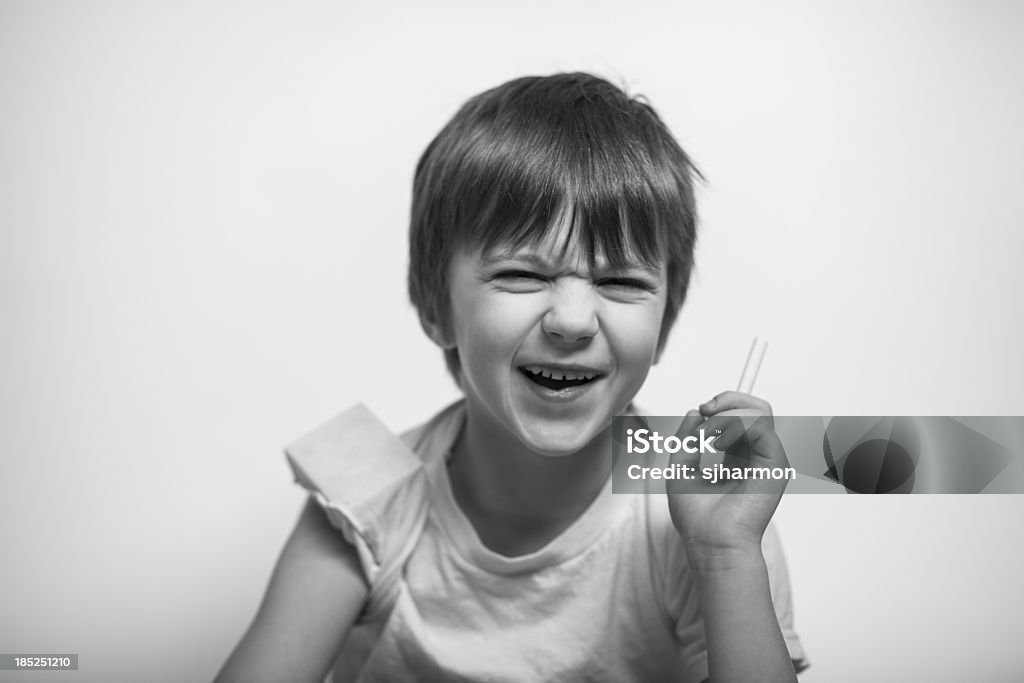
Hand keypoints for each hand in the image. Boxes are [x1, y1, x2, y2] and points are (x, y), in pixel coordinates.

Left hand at [666, 391, 790, 566]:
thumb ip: (687, 438)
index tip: (701, 410)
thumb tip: (695, 412)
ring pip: (760, 411)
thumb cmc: (696, 516)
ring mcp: (767, 459)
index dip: (725, 403)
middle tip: (707, 410)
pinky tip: (717, 444)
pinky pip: (761, 426)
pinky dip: (734, 425)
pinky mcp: (775, 464)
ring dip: (728, 413)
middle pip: (756, 407)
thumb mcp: (681, 467)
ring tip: (709, 435)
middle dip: (729, 399)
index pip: (742, 415)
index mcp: (737, 456)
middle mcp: (756, 456)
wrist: (709, 542)